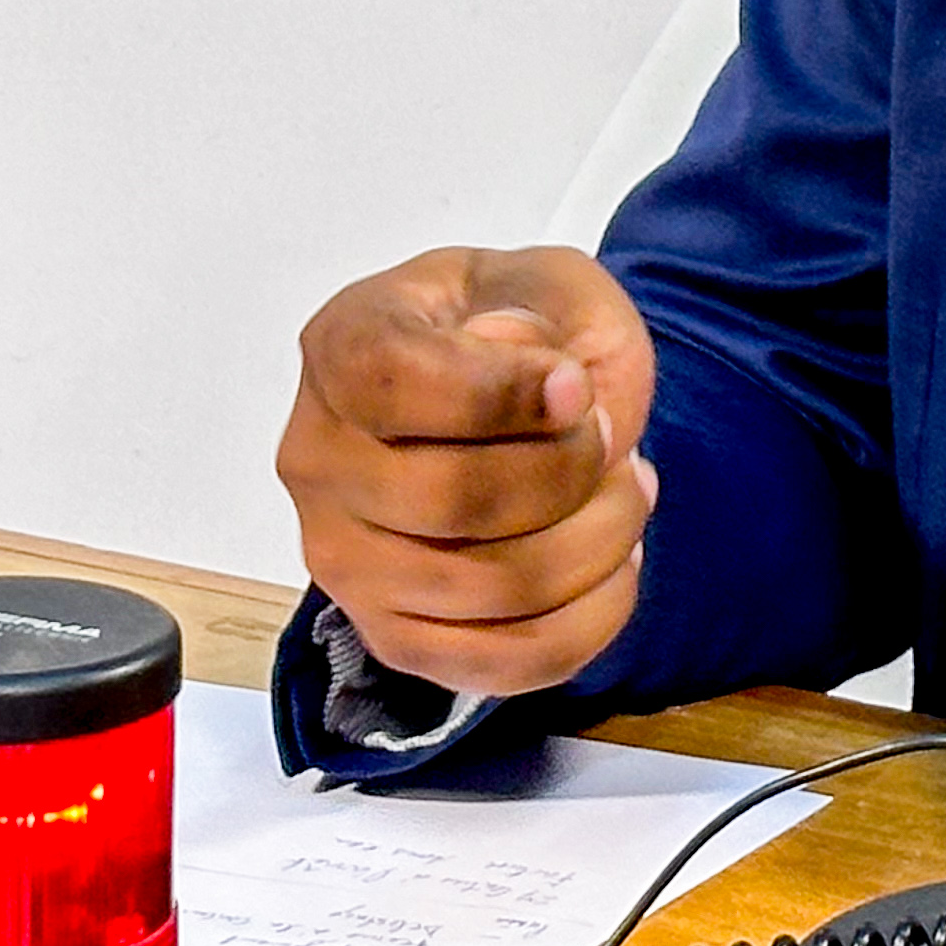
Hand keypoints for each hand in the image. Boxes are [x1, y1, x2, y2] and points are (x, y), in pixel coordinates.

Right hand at [277, 245, 658, 695]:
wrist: (497, 394)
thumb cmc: (515, 330)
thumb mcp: (551, 282)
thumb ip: (557, 319)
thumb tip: (555, 398)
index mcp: (342, 349)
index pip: (398, 385)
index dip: (506, 394)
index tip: (576, 386)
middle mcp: (317, 460)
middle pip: (453, 499)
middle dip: (574, 469)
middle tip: (614, 438)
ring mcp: (342, 560)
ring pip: (488, 589)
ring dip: (597, 542)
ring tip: (627, 493)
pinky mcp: (391, 636)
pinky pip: (503, 663)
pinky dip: (590, 619)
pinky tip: (616, 563)